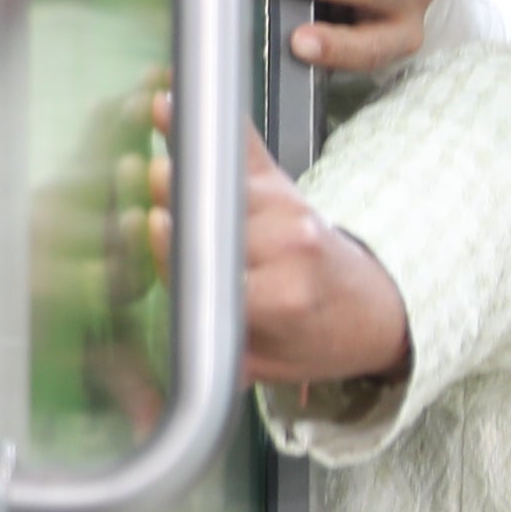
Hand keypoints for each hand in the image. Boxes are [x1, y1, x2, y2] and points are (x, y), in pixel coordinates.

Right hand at [144, 87, 412, 385]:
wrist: (376, 308)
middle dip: (172, 204)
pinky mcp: (281, 181)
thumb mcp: (258, 366)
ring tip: (144, 143)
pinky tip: (167, 101)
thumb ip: (205, 364)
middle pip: (213, 217)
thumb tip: (143, 410)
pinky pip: (241, 144)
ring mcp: (287, 207)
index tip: (149, 225)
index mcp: (281, 297)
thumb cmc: (312, 338)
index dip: (181, 249)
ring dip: (180, 168)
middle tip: (135, 183)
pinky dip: (207, 123)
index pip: (218, 272)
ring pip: (220, 181)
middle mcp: (289, 244)